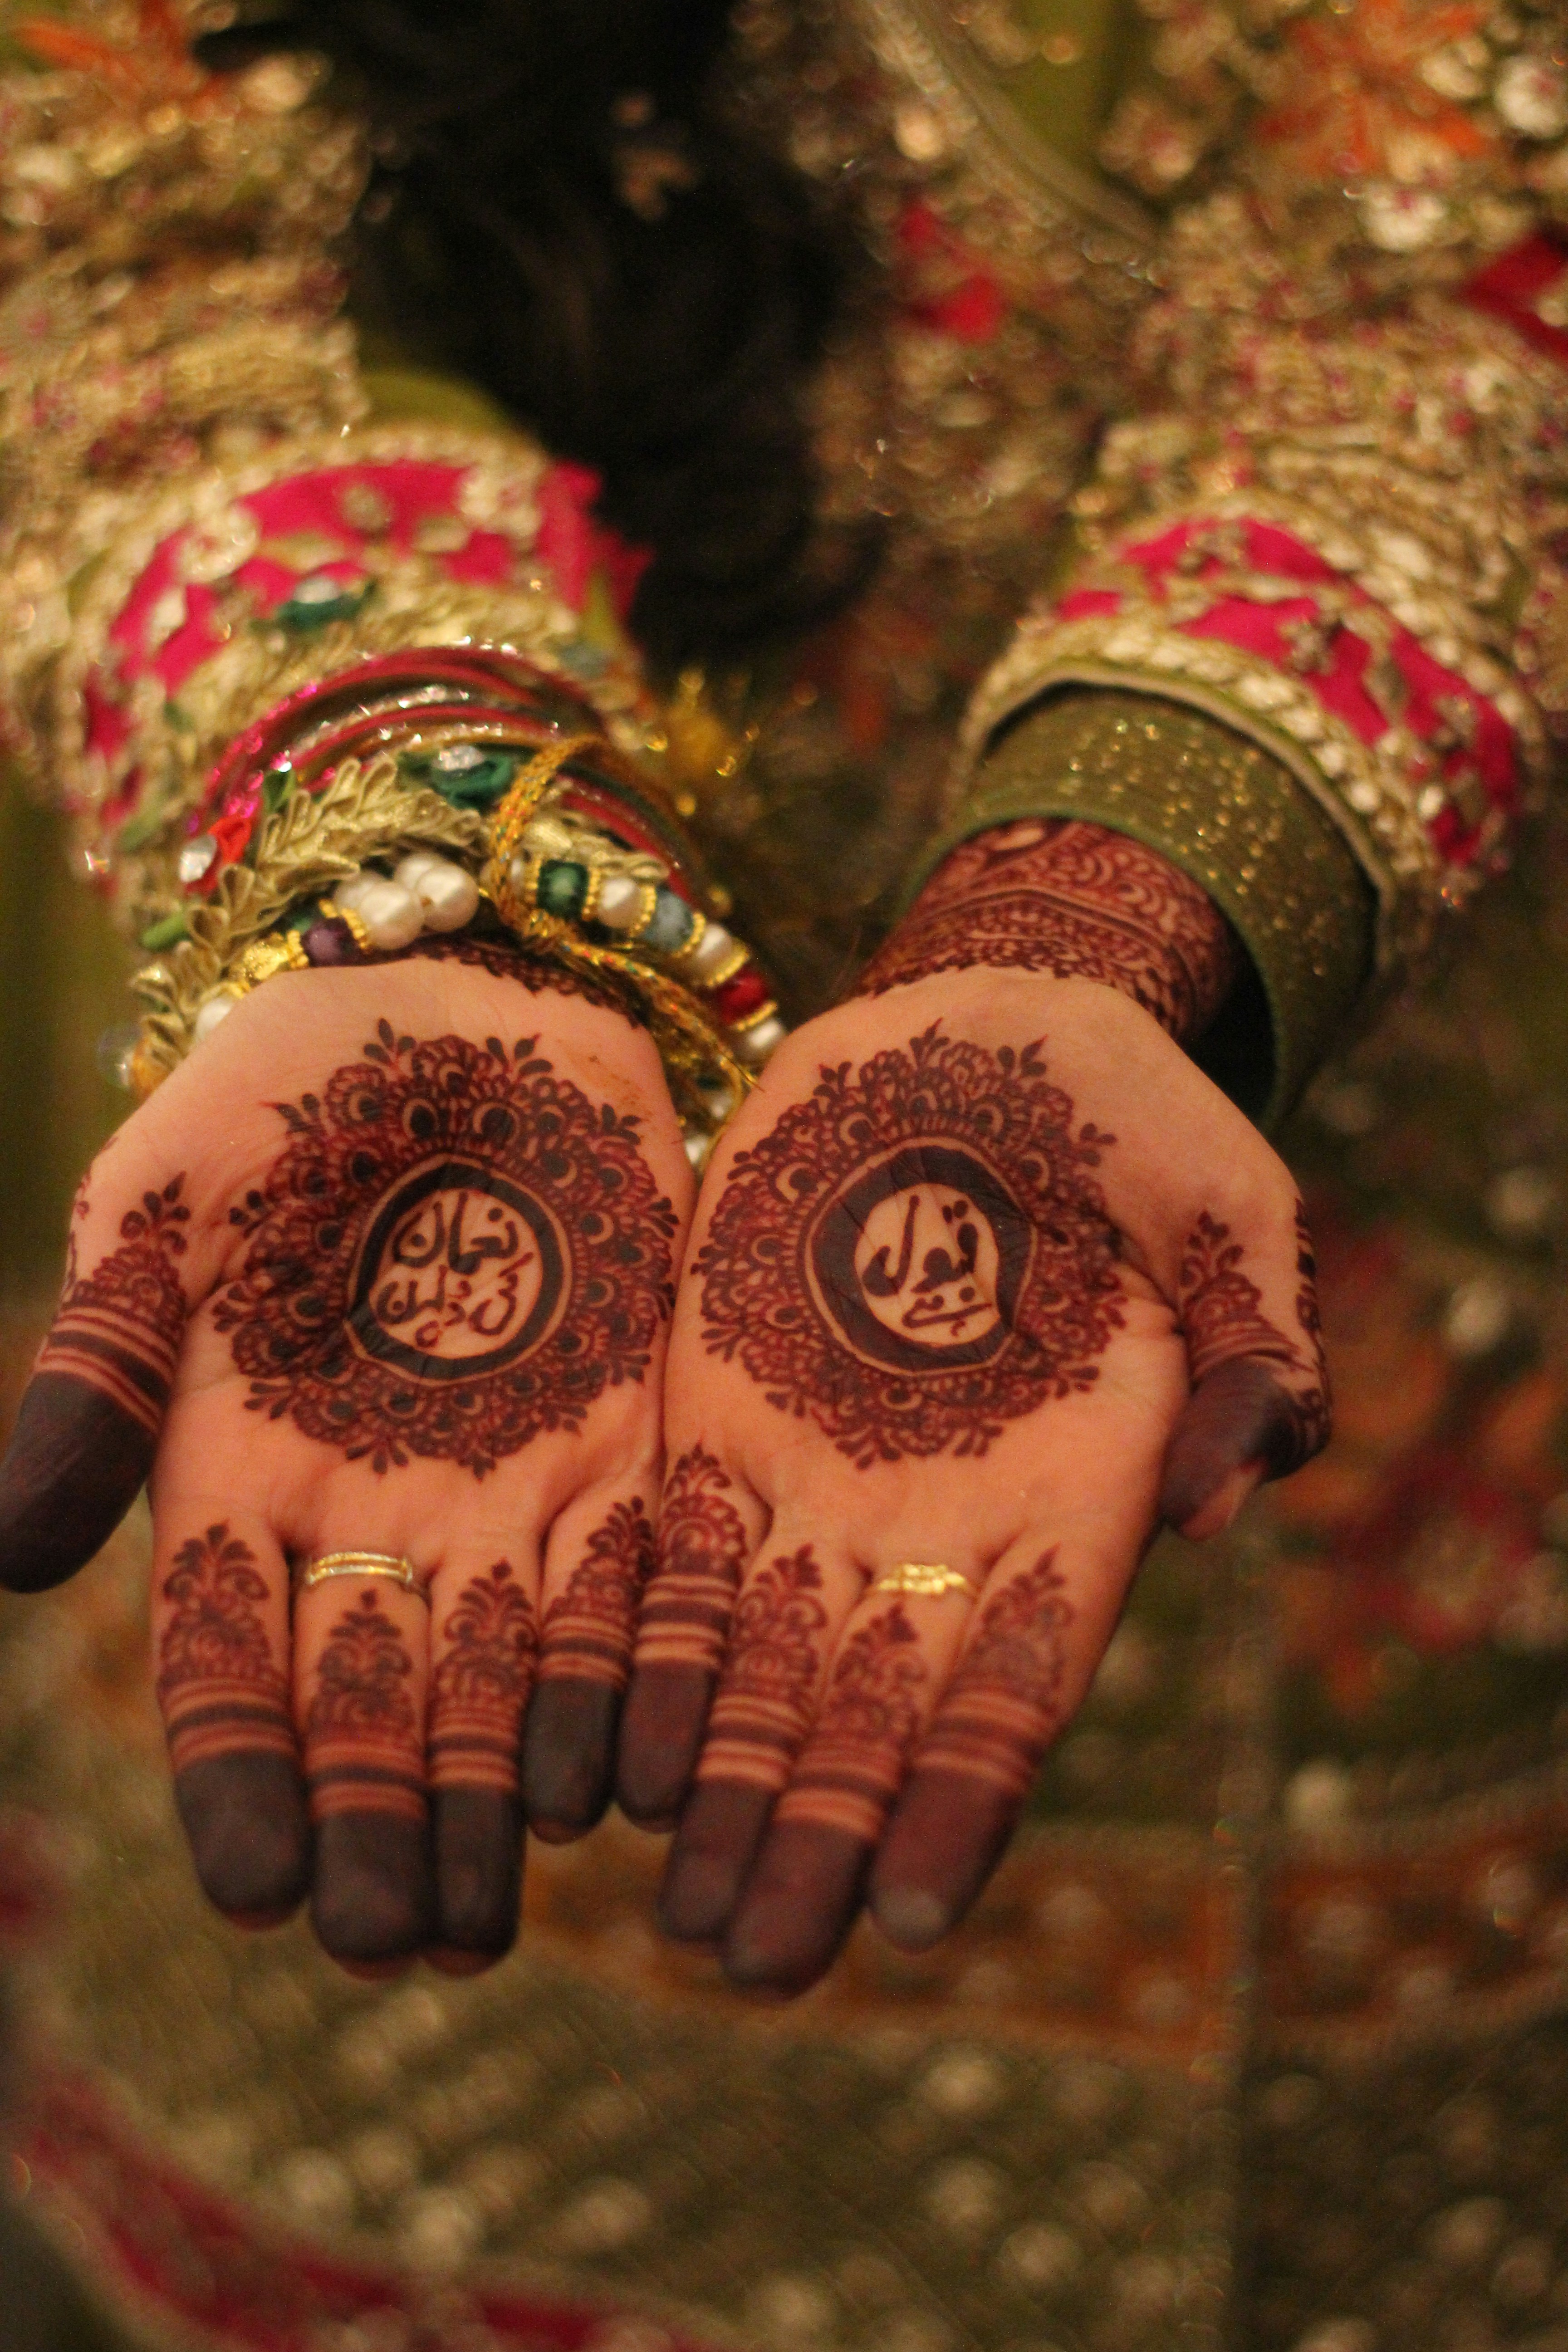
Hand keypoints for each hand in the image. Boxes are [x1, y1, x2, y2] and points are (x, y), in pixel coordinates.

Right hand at [0, 943, 690, 1971]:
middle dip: (380, 1829)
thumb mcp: (165, 1205)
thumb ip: (99, 1369)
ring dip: (493, 1803)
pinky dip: (620, 1683)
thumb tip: (9, 1558)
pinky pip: (624, 1588)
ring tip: (496, 1913)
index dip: (241, 1774)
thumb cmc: (285, 1095)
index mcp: (242, 1470)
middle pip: (371, 1703)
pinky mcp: (622, 1438)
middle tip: (395, 1947)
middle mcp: (372, 1509)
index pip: (230, 1659)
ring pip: (496, 1682)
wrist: (461, 1003)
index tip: (260, 1888)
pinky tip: (620, 1778)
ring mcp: (504, 1483)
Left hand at [617, 968, 1325, 1995]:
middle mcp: (941, 1520)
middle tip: (757, 1959)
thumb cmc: (1129, 1118)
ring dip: (723, 1787)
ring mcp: (824, 1476)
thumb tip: (1225, 1504)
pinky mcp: (719, 1416)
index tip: (919, 1908)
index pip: (1019, 1677)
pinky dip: (642, 1659)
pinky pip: (674, 1561)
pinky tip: (602, 1756)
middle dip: (820, 1835)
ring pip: (765, 1668)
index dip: (968, 1790)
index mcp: (1073, 1494)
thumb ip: (1253, 1348)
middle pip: (876, 1710)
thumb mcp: (1230, 1208)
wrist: (982, 1030)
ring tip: (675, 1910)